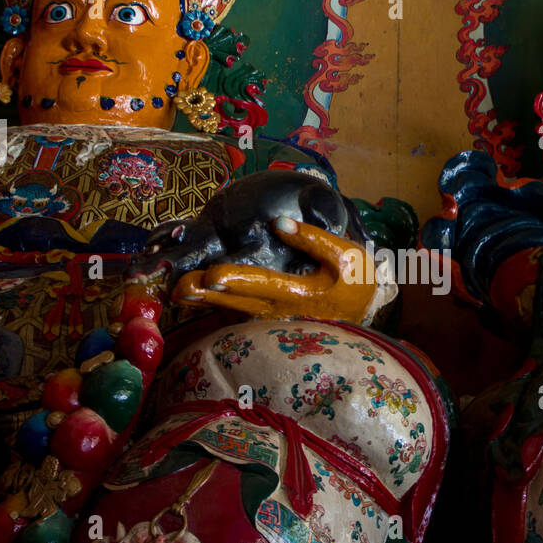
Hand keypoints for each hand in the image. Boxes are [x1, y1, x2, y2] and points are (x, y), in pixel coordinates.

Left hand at [174, 215, 377, 322]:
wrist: (365, 311)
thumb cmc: (357, 281)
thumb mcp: (347, 255)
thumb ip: (313, 238)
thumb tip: (279, 223)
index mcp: (300, 293)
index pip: (264, 284)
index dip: (238, 280)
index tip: (213, 275)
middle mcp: (280, 310)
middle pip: (238, 302)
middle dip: (206, 296)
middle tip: (178, 288)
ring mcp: (271, 319)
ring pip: (233, 311)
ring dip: (204, 302)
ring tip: (177, 292)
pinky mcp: (268, 319)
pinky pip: (237, 314)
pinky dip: (214, 306)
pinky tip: (192, 297)